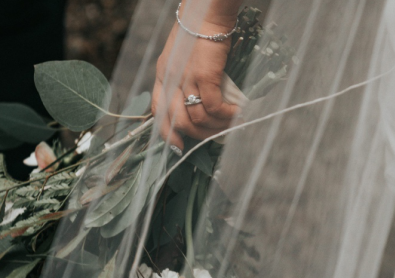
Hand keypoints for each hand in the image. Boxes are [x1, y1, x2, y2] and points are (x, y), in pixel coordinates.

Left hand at [152, 18, 239, 152]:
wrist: (207, 14)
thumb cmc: (198, 32)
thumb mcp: (180, 56)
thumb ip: (181, 76)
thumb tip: (196, 99)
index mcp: (161, 75)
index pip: (157, 112)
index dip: (167, 133)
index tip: (179, 146)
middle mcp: (170, 80)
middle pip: (179, 121)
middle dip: (199, 135)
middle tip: (216, 136)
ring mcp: (186, 79)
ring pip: (198, 118)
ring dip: (217, 127)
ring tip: (231, 123)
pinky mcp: (205, 76)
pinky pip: (214, 107)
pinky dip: (227, 115)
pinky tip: (237, 113)